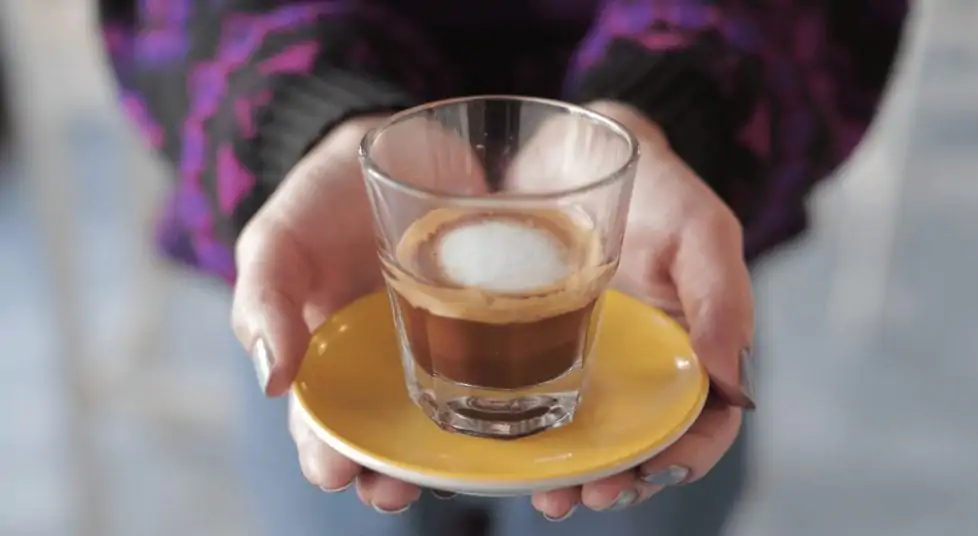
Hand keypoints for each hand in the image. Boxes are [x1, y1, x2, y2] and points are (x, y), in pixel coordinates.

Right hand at [230, 113, 486, 511]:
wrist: (402, 149)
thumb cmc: (325, 198)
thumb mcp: (280, 238)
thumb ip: (265, 299)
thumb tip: (271, 380)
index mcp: (331, 362)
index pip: (325, 425)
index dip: (329, 454)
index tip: (338, 471)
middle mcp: (391, 369)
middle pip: (394, 439)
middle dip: (396, 475)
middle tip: (401, 488)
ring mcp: (450, 348)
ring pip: (456, 419)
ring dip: (464, 455)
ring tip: (467, 469)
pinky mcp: (499, 324)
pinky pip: (512, 367)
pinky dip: (524, 396)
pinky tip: (538, 412)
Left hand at [509, 101, 754, 518]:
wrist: (576, 152)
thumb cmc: (657, 187)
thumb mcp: (701, 230)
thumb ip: (723, 298)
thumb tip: (734, 383)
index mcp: (693, 347)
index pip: (706, 421)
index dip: (688, 455)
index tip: (656, 469)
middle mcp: (643, 365)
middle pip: (642, 443)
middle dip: (620, 479)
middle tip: (586, 494)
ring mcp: (589, 359)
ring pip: (588, 435)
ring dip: (572, 474)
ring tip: (548, 491)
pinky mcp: (537, 348)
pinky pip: (535, 401)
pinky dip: (525, 435)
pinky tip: (504, 451)